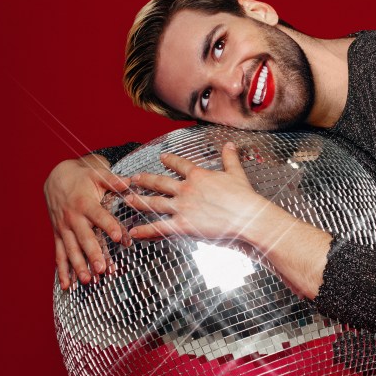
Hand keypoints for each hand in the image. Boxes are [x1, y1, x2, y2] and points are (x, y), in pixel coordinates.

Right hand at [44, 156, 132, 288]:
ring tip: (88, 280)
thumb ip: (113, 180)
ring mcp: (63, 228)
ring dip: (79, 266)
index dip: (109, 226)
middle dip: (93, 254)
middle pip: (84, 238)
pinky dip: (62, 271)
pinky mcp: (58, 235)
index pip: (99, 216)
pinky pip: (59, 254)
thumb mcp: (97, 174)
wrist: (56, 177)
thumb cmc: (82, 177)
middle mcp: (72, 218)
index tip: (120, 238)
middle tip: (102, 268)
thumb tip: (129, 181)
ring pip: (71, 250)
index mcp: (84, 203)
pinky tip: (67, 285)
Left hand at [125, 143, 264, 243]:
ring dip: (139, 201)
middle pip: (160, 182)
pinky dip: (145, 230)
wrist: (247, 216)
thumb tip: (229, 144)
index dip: (169, 160)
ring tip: (127, 200)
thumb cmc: (244, 196)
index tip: (162, 157)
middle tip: (134, 179)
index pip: (179, 164)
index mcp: (198, 176)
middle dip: (145, 180)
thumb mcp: (236, 173)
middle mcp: (186, 189)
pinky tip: (134, 232)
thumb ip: (229, 158)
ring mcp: (183, 207)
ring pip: (155, 203)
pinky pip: (160, 228)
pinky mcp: (183, 225)